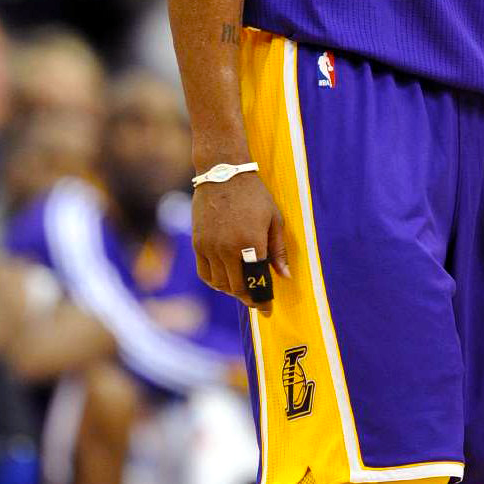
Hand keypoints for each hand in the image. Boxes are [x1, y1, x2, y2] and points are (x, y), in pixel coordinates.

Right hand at [193, 172, 289, 304]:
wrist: (223, 173)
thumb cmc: (254, 195)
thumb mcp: (274, 219)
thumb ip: (279, 250)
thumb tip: (285, 276)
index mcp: (251, 243)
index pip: (257, 282)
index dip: (263, 300)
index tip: (268, 309)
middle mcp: (228, 249)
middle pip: (237, 287)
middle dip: (248, 298)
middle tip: (257, 302)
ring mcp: (210, 247)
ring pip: (219, 284)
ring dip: (232, 291)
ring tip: (242, 289)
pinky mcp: (198, 244)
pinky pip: (205, 273)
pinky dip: (215, 282)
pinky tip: (224, 280)